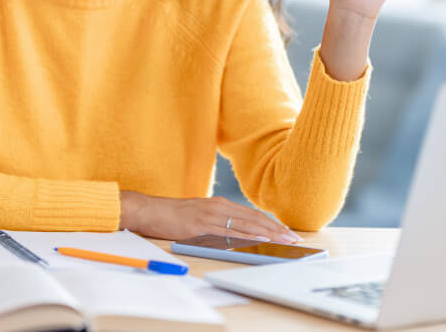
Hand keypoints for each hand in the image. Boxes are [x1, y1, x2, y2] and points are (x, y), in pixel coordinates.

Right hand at [119, 191, 301, 243]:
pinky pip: (229, 231)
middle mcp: (219, 207)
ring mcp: (211, 215)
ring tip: (284, 241)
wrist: (151, 210)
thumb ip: (217, 222)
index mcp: (220, 205)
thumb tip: (235, 234)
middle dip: (277, 229)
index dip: (271, 224)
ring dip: (268, 233)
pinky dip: (247, 234)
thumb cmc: (173, 216)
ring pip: (246, 224)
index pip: (252, 215)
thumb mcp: (200, 217)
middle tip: (294, 238)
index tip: (287, 232)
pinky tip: (259, 238)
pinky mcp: (202, 224)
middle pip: (254, 218)